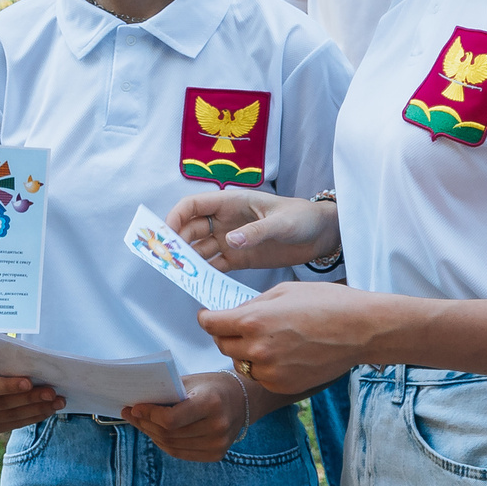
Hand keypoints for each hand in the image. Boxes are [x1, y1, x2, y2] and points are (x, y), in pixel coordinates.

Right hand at [0, 340, 63, 437]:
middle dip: (29, 399)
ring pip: (8, 418)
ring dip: (35, 411)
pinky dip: (30, 418)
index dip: (8, 386)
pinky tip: (45, 411)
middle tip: (52, 393)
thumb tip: (38, 364)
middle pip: (0, 404)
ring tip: (56, 403)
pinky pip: (9, 426)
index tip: (30, 382)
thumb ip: (8, 359)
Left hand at [123, 371, 251, 461]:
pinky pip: (181, 453)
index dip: (149, 415)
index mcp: (211, 403)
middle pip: (169, 433)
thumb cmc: (211, 386)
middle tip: (131, 414)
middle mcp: (217, 426)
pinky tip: (156, 433)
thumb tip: (136, 405)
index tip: (135, 407)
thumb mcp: (191, 382)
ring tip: (140, 423)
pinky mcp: (216, 454)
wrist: (243, 399)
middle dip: (146, 423)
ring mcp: (218, 444)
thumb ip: (167, 393)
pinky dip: (165, 444)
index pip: (171, 419)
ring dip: (152, 434)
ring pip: (172, 445)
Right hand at [166, 193, 338, 271]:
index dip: (176, 216)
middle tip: (167, 259)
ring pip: (198, 249)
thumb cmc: (301, 218)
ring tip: (177, 273)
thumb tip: (229, 241)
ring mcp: (229, 240)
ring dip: (187, 259)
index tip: (166, 233)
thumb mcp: (280, 223)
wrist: (320, 235)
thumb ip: (256, 232)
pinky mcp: (237, 258)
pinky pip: (213, 266)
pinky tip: (197, 282)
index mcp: (231, 202)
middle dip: (176, 242)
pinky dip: (203, 273)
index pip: (193, 205)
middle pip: (190, 229)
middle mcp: (225, 221)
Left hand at [197, 281, 385, 392]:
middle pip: (222, 346)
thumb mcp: (284, 291)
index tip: (209, 317)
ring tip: (268, 340)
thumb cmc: (327, 303)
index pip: (211, 324)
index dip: (207, 318)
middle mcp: (257, 349)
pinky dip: (264, 367)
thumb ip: (253, 305)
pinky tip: (283, 354)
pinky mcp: (282, 386)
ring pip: (240, 364)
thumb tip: (233, 315)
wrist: (361, 329)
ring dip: (244, 353)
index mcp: (253, 321)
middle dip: (226, 335)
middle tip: (238, 327)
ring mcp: (270, 372)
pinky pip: (260, 377)